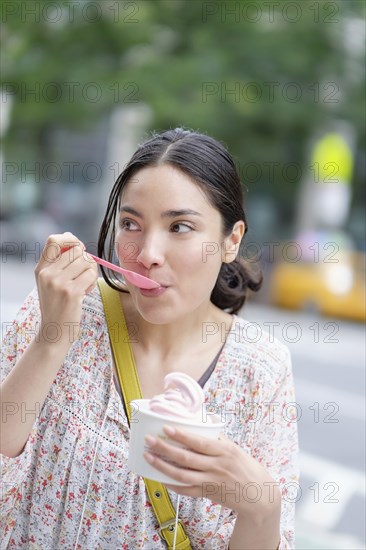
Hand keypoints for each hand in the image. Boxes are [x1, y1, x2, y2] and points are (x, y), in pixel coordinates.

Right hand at [35, 232, 97, 348]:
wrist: (54, 333)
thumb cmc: (58, 306)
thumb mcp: (50, 282)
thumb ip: (58, 262)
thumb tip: (72, 237)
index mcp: (41, 269)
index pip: (54, 240)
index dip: (70, 239)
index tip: (78, 249)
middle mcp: (47, 273)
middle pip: (77, 250)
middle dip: (86, 260)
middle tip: (83, 275)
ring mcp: (59, 282)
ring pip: (86, 261)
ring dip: (91, 272)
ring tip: (84, 285)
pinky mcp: (72, 292)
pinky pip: (91, 274)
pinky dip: (93, 281)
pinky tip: (86, 291)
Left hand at [144, 425, 279, 517]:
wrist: (258, 494)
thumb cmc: (245, 467)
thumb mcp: (234, 449)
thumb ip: (216, 440)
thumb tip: (197, 427)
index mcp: (224, 451)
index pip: (199, 442)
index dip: (181, 435)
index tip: (166, 428)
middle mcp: (217, 466)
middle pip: (186, 458)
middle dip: (165, 448)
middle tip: (149, 440)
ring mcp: (211, 482)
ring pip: (182, 475)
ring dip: (163, 467)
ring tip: (149, 457)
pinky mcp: (207, 494)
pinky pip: (186, 490)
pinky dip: (172, 484)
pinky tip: (160, 477)